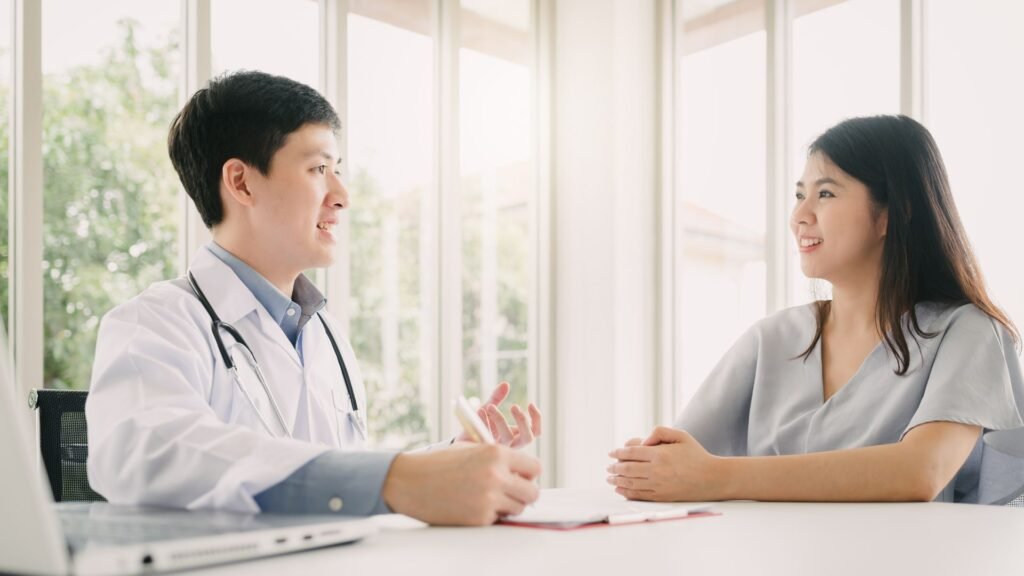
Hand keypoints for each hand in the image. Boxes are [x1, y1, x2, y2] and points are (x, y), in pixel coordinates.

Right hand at [382, 443, 540, 525]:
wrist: (410, 481)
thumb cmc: (438, 463)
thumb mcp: (470, 447)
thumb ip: (497, 456)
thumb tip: (522, 469)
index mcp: (496, 453)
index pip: (535, 468)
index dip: (528, 474)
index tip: (521, 477)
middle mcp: (496, 476)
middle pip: (532, 492)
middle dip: (524, 493)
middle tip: (511, 492)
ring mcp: (489, 498)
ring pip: (519, 508)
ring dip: (509, 505)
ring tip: (489, 498)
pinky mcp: (479, 518)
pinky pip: (498, 519)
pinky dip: (490, 515)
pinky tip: (472, 505)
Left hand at [456, 381, 541, 448]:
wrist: (460, 441)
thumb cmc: (478, 426)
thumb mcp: (488, 409)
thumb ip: (496, 398)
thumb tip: (505, 384)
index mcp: (516, 435)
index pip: (536, 431)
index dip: (537, 418)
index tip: (530, 403)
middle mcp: (511, 444)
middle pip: (528, 438)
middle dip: (523, 421)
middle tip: (513, 406)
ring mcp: (499, 449)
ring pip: (507, 438)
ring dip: (500, 419)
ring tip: (490, 406)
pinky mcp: (486, 450)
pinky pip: (488, 437)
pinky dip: (485, 422)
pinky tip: (479, 411)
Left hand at [606, 426, 722, 501]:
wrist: (712, 478)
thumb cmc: (696, 455)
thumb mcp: (680, 435)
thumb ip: (659, 432)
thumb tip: (640, 441)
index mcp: (660, 453)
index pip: (631, 452)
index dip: (618, 452)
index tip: (611, 453)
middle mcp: (657, 470)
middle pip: (627, 468)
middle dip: (614, 467)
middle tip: (608, 466)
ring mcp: (659, 485)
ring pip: (631, 483)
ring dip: (617, 480)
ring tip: (610, 478)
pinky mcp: (662, 496)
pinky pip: (639, 495)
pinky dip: (626, 492)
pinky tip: (620, 489)